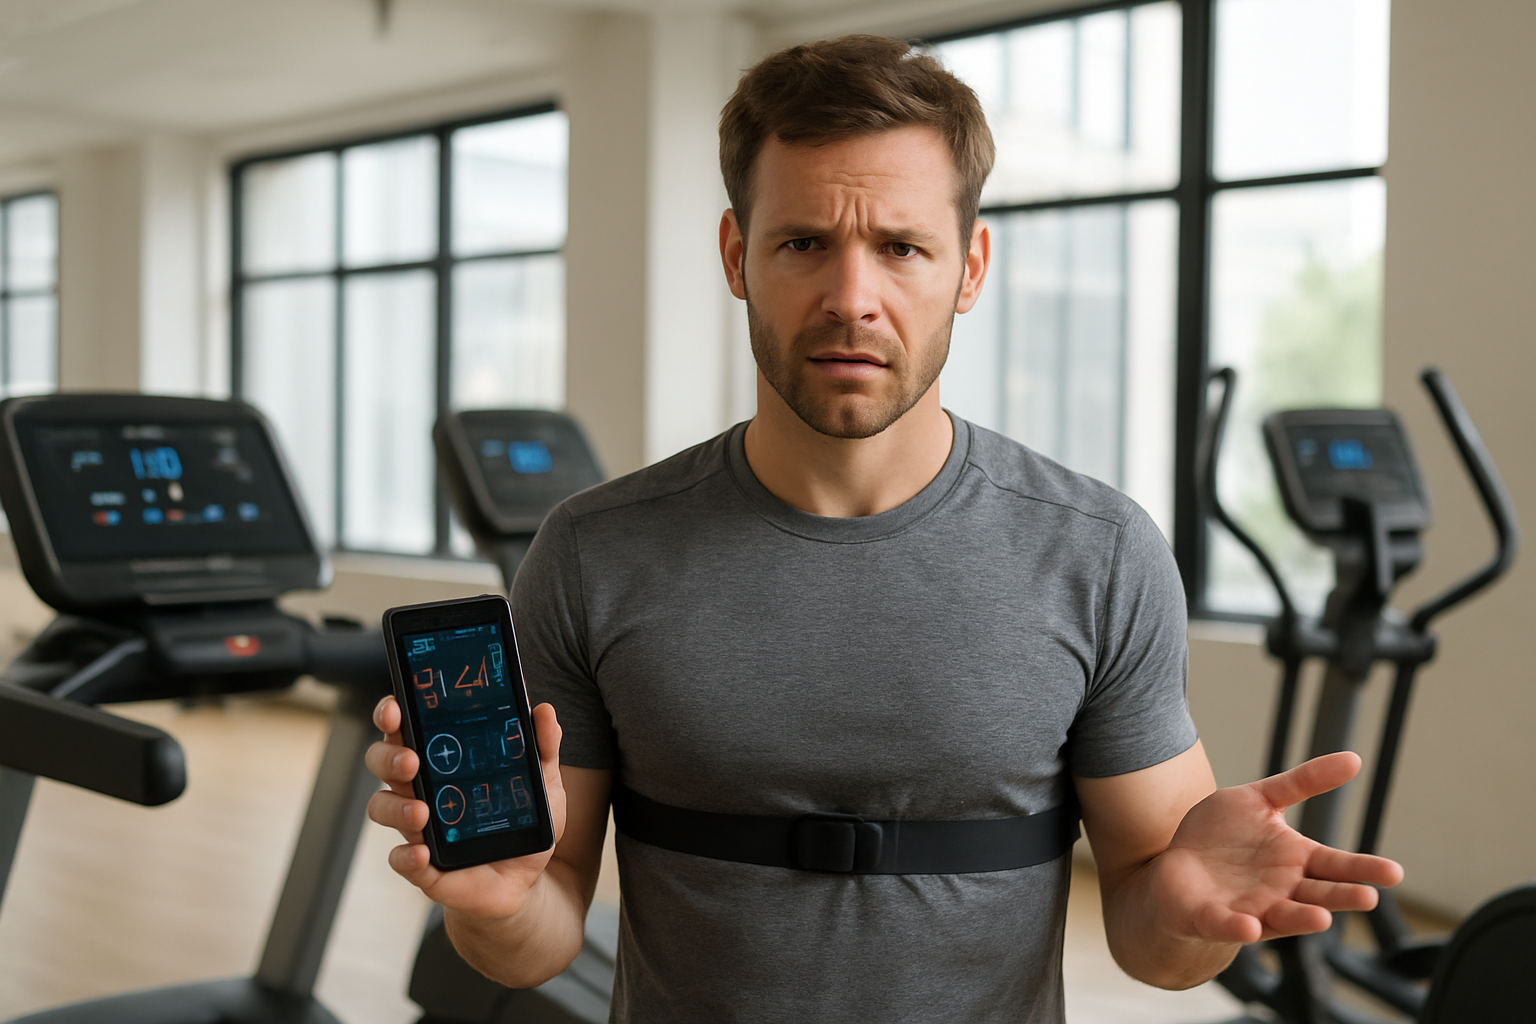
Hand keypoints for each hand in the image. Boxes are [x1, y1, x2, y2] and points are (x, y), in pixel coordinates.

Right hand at [365, 696, 568, 919]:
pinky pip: (400, 859)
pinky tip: (422, 853)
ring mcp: (418, 826)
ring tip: (422, 812)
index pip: (406, 726)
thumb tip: (544, 711)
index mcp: (442, 758)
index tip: (395, 707)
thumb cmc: (522, 821)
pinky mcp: (422, 865)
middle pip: (382, 760)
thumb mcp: (542, 781)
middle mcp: (421, 787)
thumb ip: (542, 746)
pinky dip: (406, 857)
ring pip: (382, 807)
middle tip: (412, 760)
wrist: (525, 880)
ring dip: (397, 807)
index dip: (392, 714)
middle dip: (389, 756)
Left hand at [1149, 751, 1403, 945]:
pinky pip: (1228, 925)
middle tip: (1370, 897)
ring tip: (1323, 918)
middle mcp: (1281, 890)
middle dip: (1342, 897)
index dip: (1362, 869)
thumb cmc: (1222, 836)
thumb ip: (1303, 782)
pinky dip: (1239, 927)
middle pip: (1319, 895)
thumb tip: (1355, 758)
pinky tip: (1250, 925)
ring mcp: (1250, 908)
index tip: (1395, 872)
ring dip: (1302, 919)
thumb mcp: (1260, 798)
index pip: (1336, 865)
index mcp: (1295, 861)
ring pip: (1283, 916)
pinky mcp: (1213, 918)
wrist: (1175, 868)